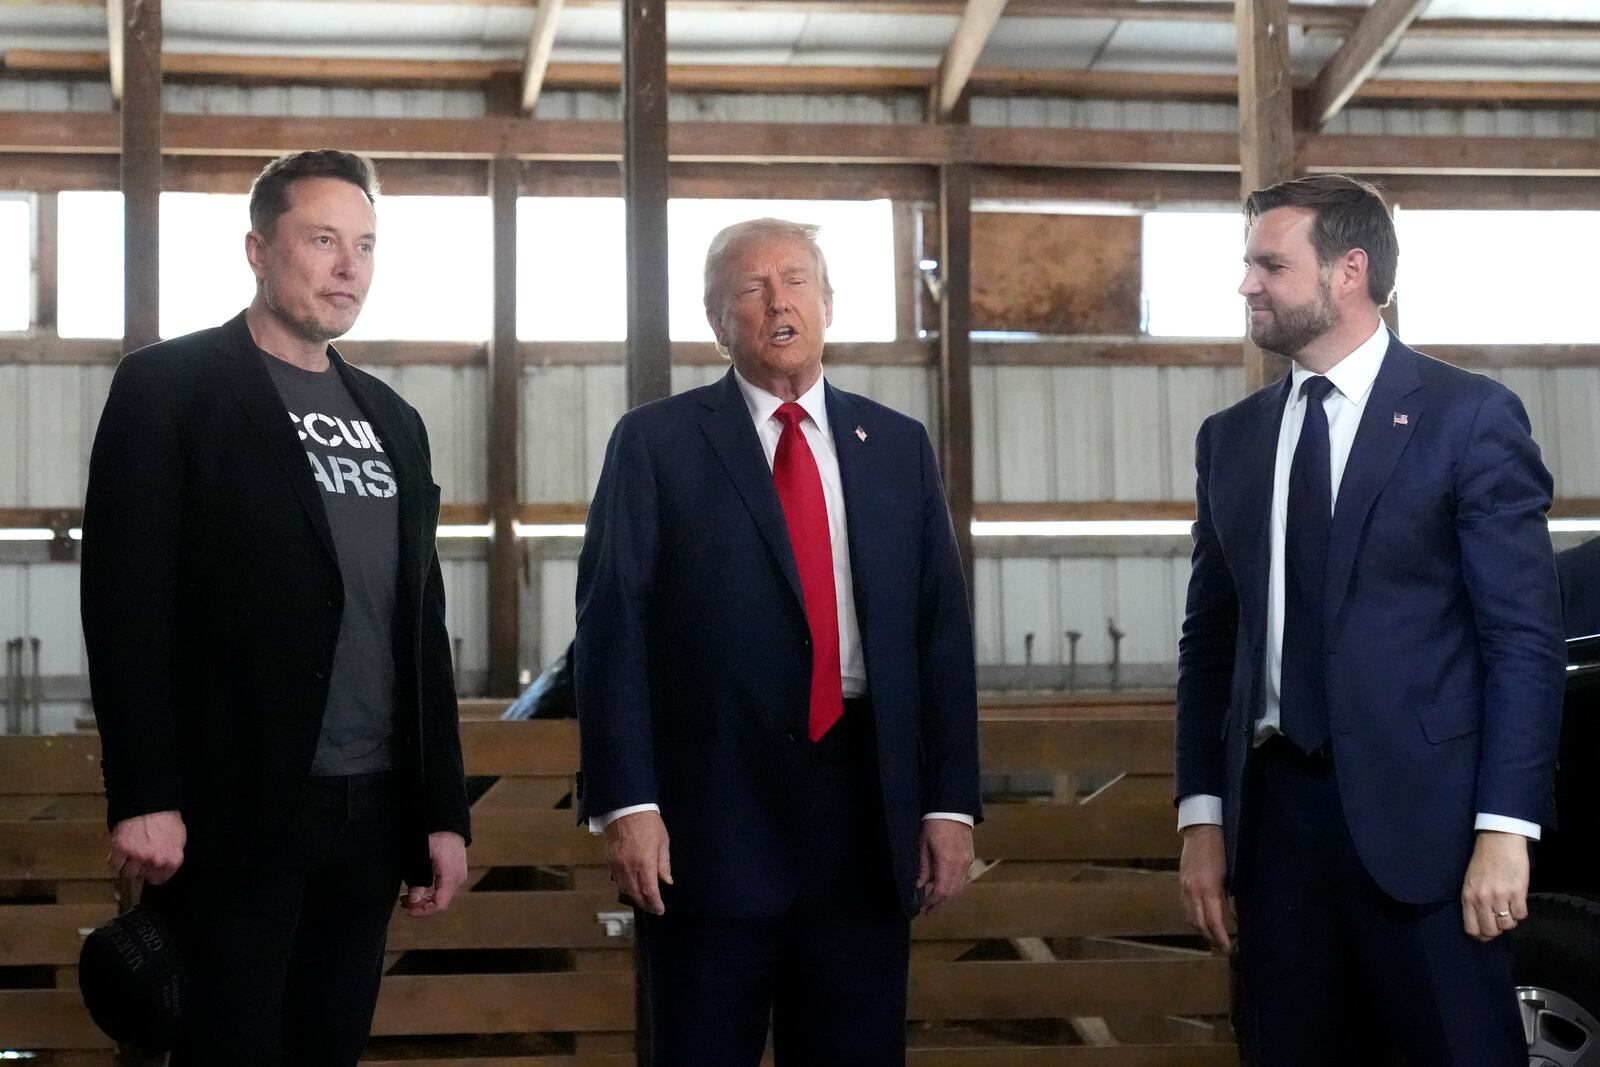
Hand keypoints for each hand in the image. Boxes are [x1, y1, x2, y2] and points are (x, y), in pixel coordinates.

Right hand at [108, 810, 185, 885]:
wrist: (150, 802)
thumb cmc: (166, 818)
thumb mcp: (178, 838)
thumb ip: (171, 856)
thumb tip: (163, 867)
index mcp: (172, 859)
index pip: (159, 879)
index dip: (153, 874)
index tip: (149, 869)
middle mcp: (156, 861)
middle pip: (142, 875)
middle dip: (141, 867)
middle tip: (140, 855)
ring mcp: (138, 856)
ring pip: (128, 872)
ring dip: (128, 864)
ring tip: (131, 852)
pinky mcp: (121, 850)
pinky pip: (115, 864)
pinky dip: (116, 859)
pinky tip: (121, 850)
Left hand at [402, 831, 468, 917]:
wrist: (449, 825)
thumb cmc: (435, 838)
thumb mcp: (421, 858)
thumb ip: (417, 880)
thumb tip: (413, 900)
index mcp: (450, 876)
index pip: (440, 905)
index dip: (423, 911)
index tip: (408, 910)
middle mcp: (458, 880)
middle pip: (441, 903)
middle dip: (421, 906)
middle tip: (403, 901)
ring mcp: (459, 877)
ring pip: (442, 898)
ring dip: (425, 900)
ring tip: (407, 896)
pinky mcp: (457, 874)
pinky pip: (444, 890)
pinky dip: (431, 893)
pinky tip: (420, 889)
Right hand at [605, 810, 672, 915]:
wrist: (626, 809)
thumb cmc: (647, 823)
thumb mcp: (662, 842)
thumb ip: (664, 864)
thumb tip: (667, 881)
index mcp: (645, 863)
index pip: (650, 892)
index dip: (655, 904)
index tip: (660, 910)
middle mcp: (630, 867)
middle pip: (636, 894)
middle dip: (645, 904)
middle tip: (653, 908)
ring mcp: (618, 865)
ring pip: (625, 889)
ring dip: (635, 897)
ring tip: (644, 900)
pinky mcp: (611, 861)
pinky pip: (617, 880)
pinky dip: (625, 887)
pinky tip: (632, 887)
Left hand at [917, 818, 974, 913]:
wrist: (952, 809)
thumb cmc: (933, 825)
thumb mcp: (923, 845)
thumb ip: (923, 867)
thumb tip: (919, 885)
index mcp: (948, 863)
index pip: (941, 890)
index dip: (933, 901)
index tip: (924, 908)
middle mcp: (960, 866)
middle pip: (952, 892)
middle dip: (941, 903)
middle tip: (930, 911)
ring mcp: (967, 862)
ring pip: (959, 886)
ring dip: (948, 896)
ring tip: (936, 903)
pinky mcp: (969, 857)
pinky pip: (962, 878)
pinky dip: (953, 886)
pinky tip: (945, 887)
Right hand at [1179, 824, 1232, 952]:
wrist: (1201, 830)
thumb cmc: (1221, 850)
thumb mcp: (1232, 875)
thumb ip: (1232, 898)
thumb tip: (1235, 917)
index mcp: (1208, 890)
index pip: (1213, 922)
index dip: (1220, 938)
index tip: (1228, 949)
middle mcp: (1193, 892)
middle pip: (1199, 924)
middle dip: (1211, 939)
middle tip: (1223, 949)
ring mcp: (1184, 888)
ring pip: (1190, 918)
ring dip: (1201, 931)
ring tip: (1213, 939)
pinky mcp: (1181, 884)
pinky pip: (1185, 908)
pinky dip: (1194, 919)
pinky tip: (1202, 921)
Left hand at [1461, 830, 1529, 941]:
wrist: (1499, 840)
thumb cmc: (1484, 860)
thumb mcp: (1470, 881)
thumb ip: (1473, 901)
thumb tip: (1481, 922)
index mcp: (1467, 896)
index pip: (1471, 928)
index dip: (1481, 936)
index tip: (1487, 933)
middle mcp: (1482, 899)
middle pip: (1490, 931)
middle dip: (1497, 930)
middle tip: (1500, 920)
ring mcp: (1500, 896)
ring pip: (1507, 925)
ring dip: (1510, 920)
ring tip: (1509, 908)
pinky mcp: (1517, 892)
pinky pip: (1521, 915)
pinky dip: (1521, 912)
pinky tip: (1518, 901)